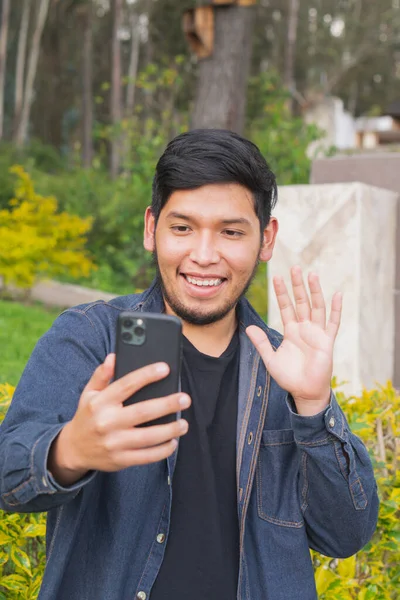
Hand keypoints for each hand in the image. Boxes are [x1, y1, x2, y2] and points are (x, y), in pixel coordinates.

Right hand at [48, 354, 190, 484]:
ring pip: (148, 437)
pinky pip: (146, 456)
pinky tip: (173, 442)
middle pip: (143, 412)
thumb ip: (101, 375)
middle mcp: (107, 422)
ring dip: (170, 430)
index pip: (126, 385)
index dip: (147, 375)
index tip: (165, 368)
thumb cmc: (87, 416)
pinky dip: (162, 451)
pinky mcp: (120, 460)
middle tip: (185, 399)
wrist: (73, 449)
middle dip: (167, 405)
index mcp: (101, 402)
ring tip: (184, 423)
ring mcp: (114, 443)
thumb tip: (113, 357)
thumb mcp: (89, 393)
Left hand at [246, 266, 341, 415]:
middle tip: (294, 267)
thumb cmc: (289, 376)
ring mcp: (317, 333)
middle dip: (297, 285)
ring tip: (312, 275)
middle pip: (301, 302)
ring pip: (316, 307)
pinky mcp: (327, 342)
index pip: (286, 307)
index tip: (276, 277)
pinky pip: (333, 323)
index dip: (282, 293)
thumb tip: (248, 328)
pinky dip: (336, 310)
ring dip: (315, 291)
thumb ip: (261, 343)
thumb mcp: (271, 359)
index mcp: (291, 330)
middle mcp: (304, 328)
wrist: (305, 392)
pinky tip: (337, 295)